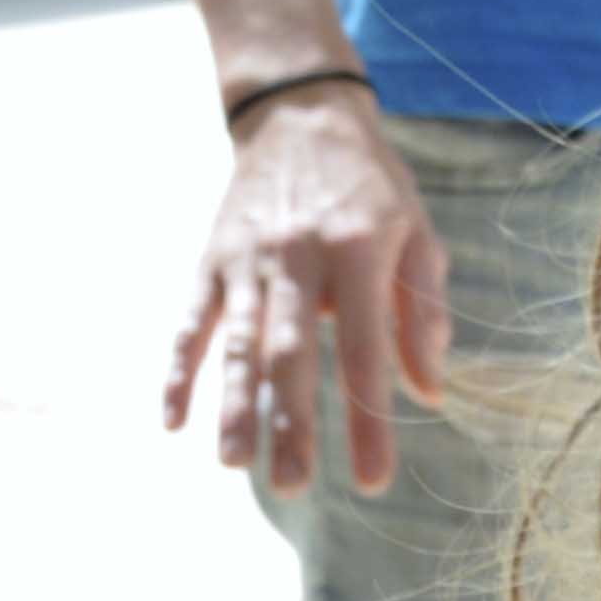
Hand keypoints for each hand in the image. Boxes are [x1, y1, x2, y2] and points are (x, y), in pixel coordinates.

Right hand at [167, 81, 449, 495]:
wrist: (301, 113)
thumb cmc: (372, 185)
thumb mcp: (418, 234)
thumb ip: (423, 312)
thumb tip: (429, 391)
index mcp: (359, 253)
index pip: (365, 352)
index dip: (367, 419)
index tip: (372, 479)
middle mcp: (297, 257)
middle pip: (292, 354)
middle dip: (292, 424)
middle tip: (294, 487)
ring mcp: (246, 258)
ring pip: (238, 342)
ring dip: (233, 405)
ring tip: (235, 464)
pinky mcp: (211, 258)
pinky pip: (191, 321)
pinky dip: (179, 369)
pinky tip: (171, 418)